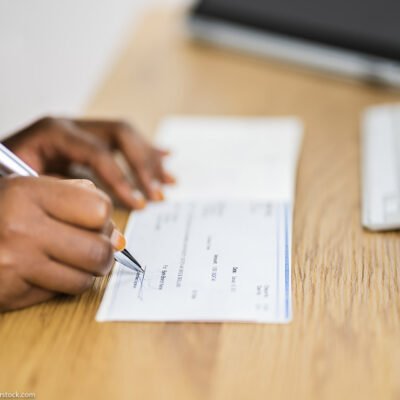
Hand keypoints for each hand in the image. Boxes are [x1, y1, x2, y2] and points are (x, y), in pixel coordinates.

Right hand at [0, 176, 120, 311]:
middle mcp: (21, 229)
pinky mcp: (10, 293)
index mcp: (29, 193)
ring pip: (86, 279)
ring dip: (86, 271)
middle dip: (104, 251)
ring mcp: (15, 264)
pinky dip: (64, 284)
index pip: (100, 211)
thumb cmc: (4, 211)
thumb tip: (118, 236)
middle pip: (99, 250)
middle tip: (94, 247)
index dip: (103, 217)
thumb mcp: (33, 189)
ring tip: (72, 259)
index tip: (96, 220)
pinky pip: (61, 294)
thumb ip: (78, 199)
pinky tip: (49, 271)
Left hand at [3, 117, 174, 208]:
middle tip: (156, 194)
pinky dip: (146, 151)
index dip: (121, 178)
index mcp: (54, 132)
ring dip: (150, 158)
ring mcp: (82, 130)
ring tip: (168, 181)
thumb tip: (98, 211)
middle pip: (120, 134)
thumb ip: (59, 195)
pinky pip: (123, 141)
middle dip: (143, 166)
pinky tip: (164, 156)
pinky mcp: (88, 140)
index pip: (99, 152)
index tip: (137, 203)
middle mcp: (71, 125)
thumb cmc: (3, 177)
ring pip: (127, 136)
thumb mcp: (24, 185)